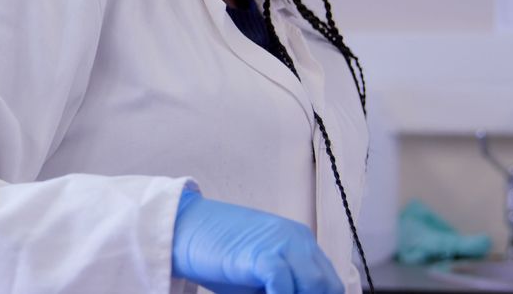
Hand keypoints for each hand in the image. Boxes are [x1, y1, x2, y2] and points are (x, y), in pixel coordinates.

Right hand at [171, 188, 343, 293]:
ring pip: (315, 286)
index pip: (330, 284)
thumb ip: (284, 286)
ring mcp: (282, 244)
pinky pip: (284, 285)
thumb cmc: (218, 253)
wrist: (183, 226)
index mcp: (300, 242)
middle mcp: (298, 240)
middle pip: (327, 287)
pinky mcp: (262, 254)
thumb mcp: (260, 273)